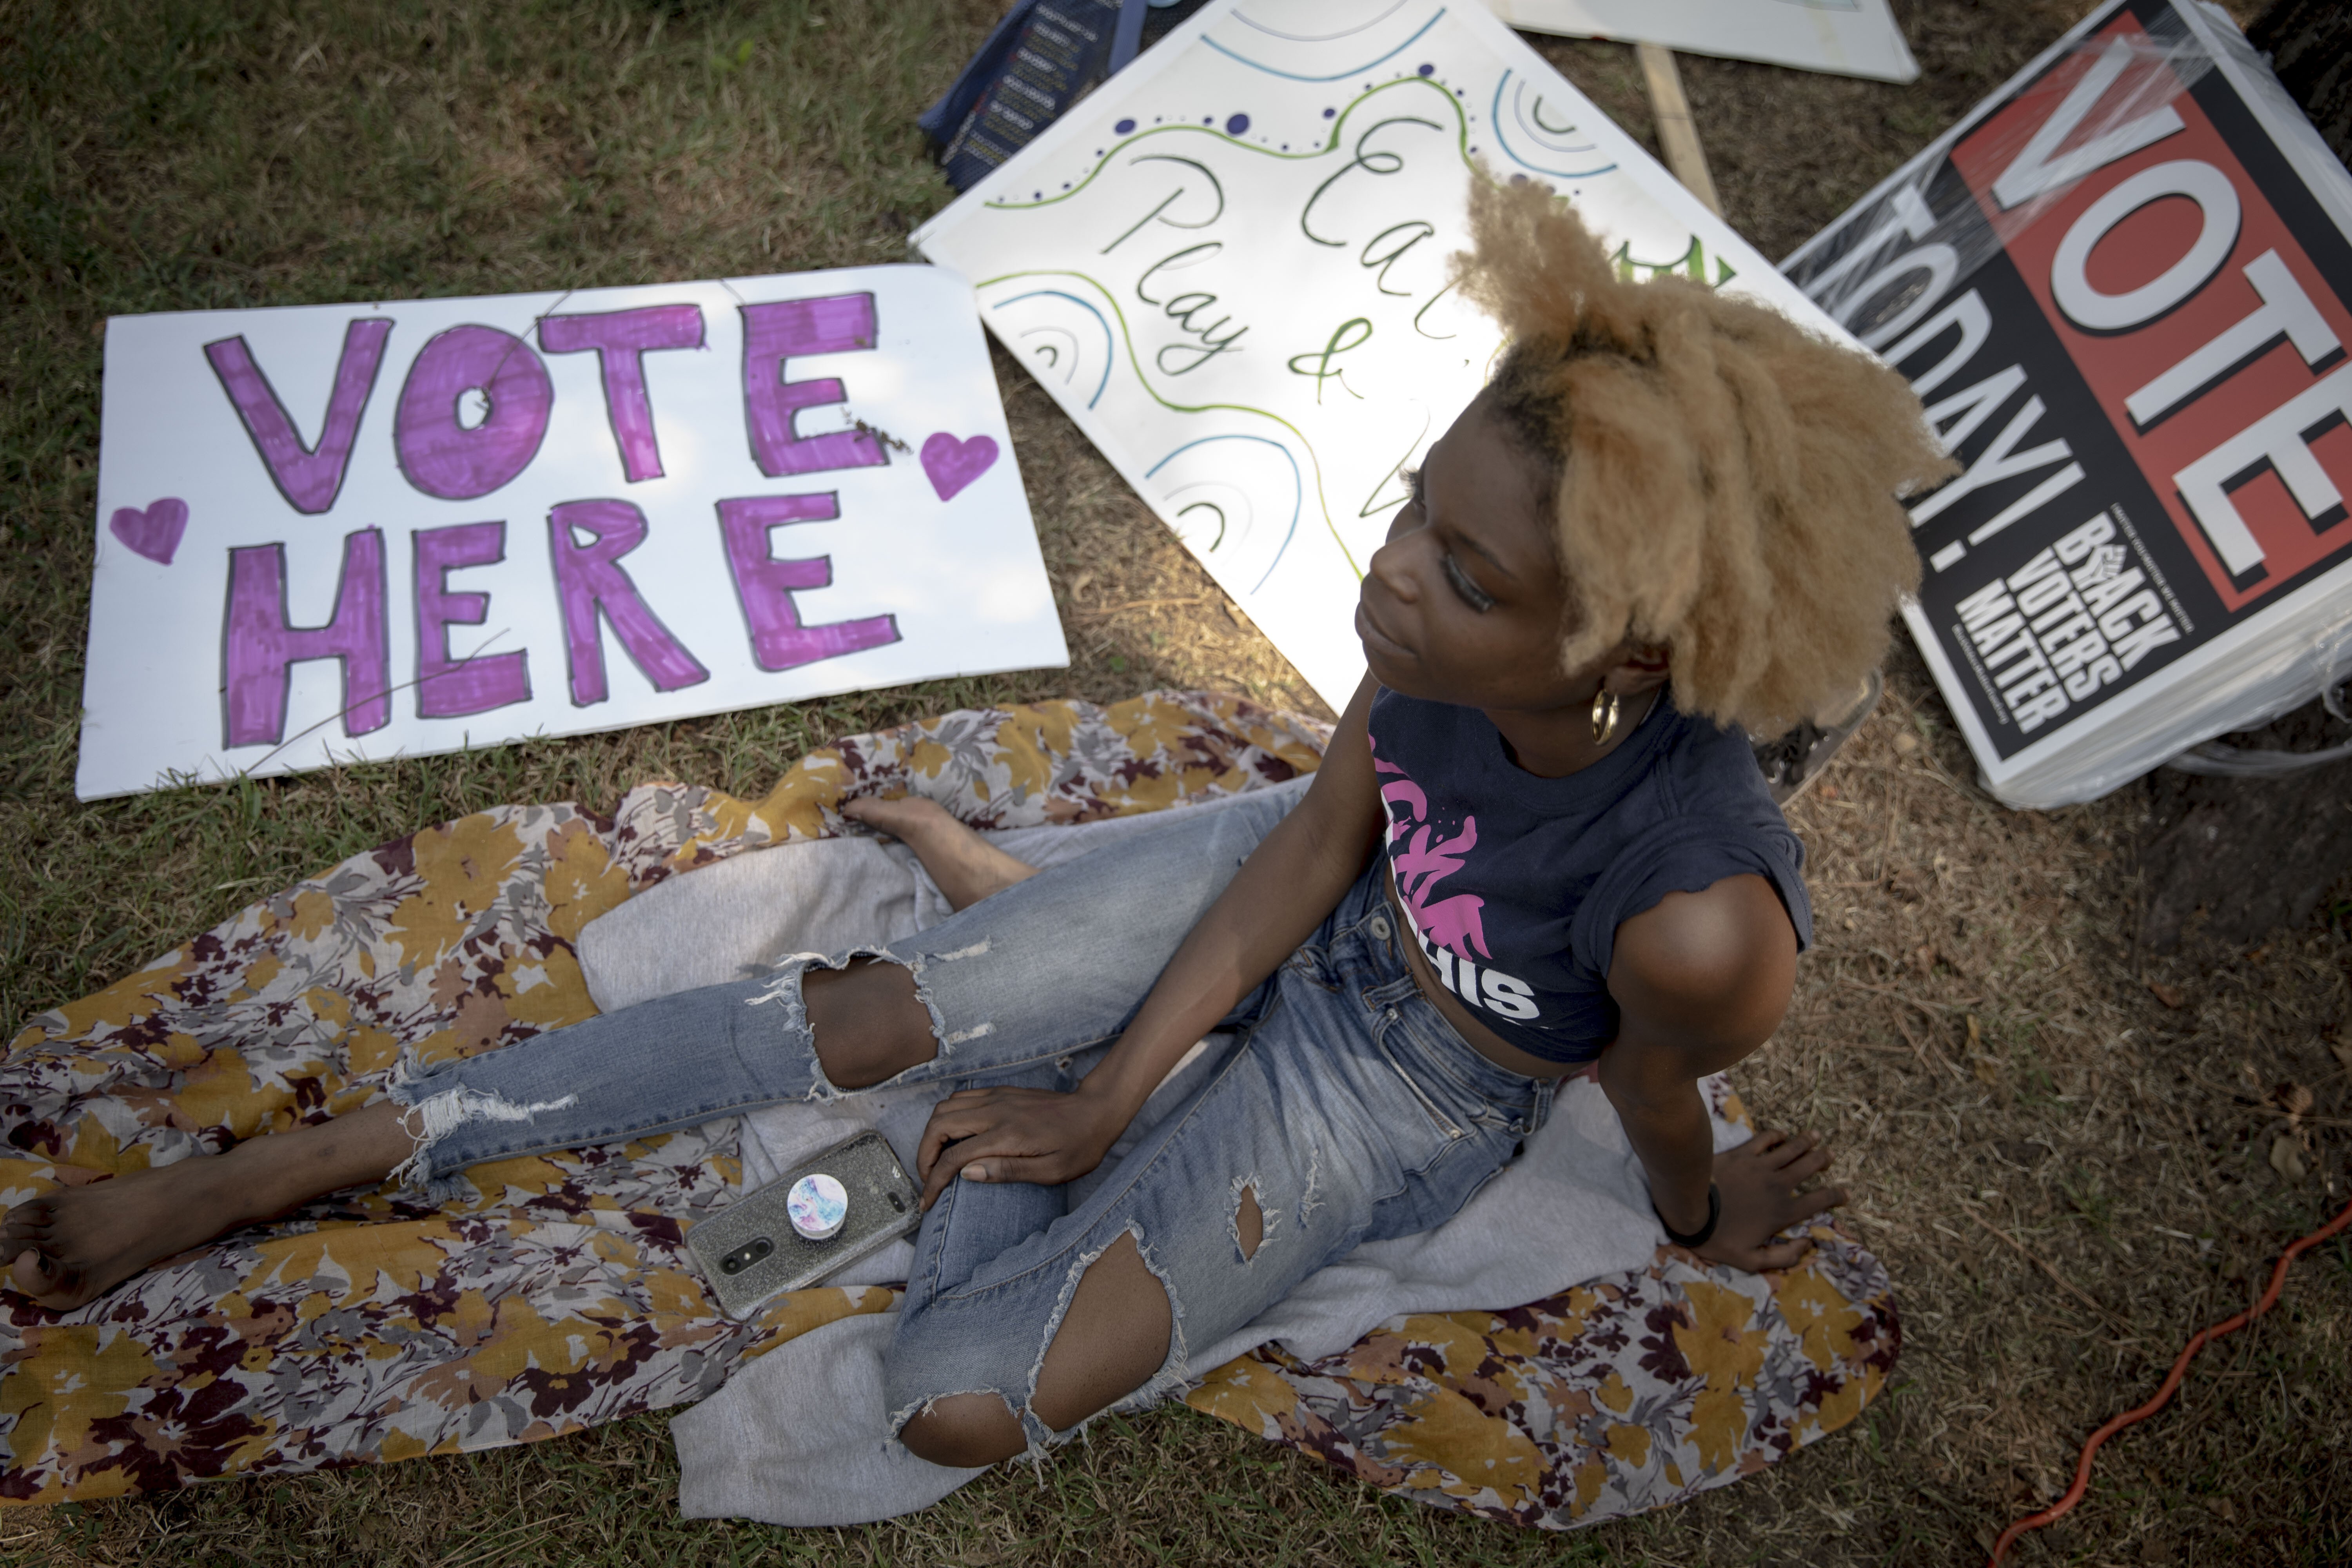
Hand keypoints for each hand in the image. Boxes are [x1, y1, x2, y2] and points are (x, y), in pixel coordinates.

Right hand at [914, 1084, 1127, 1209]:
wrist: (1097, 1111)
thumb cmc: (1078, 1146)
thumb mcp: (1051, 1172)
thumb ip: (1007, 1171)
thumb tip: (966, 1174)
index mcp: (1006, 1136)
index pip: (953, 1157)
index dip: (933, 1182)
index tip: (928, 1202)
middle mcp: (996, 1112)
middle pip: (938, 1125)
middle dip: (923, 1155)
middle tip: (928, 1179)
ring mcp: (997, 1097)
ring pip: (945, 1107)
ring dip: (932, 1133)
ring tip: (937, 1160)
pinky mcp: (1000, 1092)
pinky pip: (961, 1098)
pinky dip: (947, 1117)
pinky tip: (955, 1137)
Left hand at [1692, 1128, 1848, 1270]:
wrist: (1688, 1210)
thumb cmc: (1718, 1238)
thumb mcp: (1751, 1261)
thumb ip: (1784, 1257)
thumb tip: (1808, 1246)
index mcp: (1782, 1211)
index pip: (1819, 1201)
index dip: (1836, 1196)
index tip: (1846, 1194)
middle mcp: (1777, 1185)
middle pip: (1809, 1167)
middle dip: (1823, 1160)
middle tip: (1830, 1155)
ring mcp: (1760, 1166)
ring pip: (1792, 1149)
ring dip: (1807, 1142)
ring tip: (1817, 1137)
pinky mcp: (1741, 1153)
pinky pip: (1765, 1139)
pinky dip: (1777, 1135)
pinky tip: (1782, 1134)